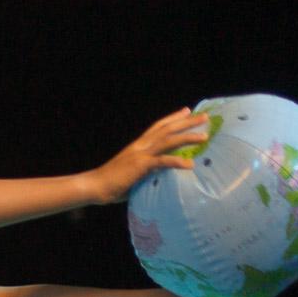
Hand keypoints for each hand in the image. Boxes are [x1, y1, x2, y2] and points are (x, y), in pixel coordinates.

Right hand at [91, 108, 208, 203]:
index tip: (187, 110)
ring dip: (187, 137)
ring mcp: (140, 155)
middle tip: (204, 116)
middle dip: (187, 122)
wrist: (94, 186)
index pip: (158, 126)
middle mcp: (140, 146)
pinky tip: (190, 165)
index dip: (173, 118)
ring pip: (168, 141)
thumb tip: (159, 173)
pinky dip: (176, 162)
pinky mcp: (140, 167)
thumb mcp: (132, 172)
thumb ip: (146, 169)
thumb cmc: (111, 183)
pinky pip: (162, 162)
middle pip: (167, 129)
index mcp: (137, 146)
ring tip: (204, 137)